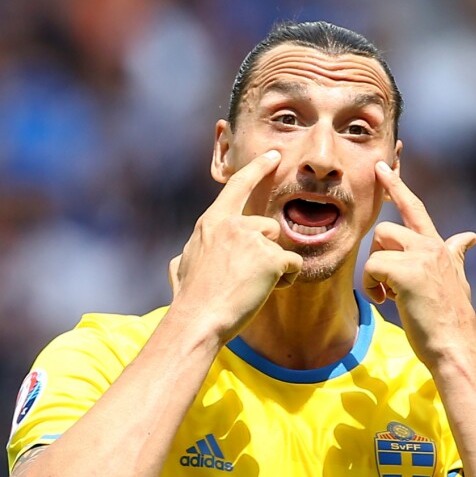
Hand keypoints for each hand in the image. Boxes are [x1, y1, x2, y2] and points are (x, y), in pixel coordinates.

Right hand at [169, 150, 302, 342]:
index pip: (238, 185)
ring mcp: (252, 238)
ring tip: (251, 287)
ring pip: (280, 247)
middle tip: (244, 276)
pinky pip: (292, 265)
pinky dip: (285, 280)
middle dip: (265, 250)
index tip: (274, 156)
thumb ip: (193, 251)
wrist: (197, 320)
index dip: (258, 168)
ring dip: (274, 267)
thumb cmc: (189, 298)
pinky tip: (264, 292)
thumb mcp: (181, 265)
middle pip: (268, 227)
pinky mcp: (271, 258)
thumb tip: (182, 257)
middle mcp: (233, 223)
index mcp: (212, 222)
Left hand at [363, 161, 475, 366]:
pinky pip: (372, 267)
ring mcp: (421, 256)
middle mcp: (431, 245)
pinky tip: (386, 301)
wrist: (455, 346)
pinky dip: (371, 287)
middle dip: (379, 256)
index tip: (382, 165)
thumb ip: (456, 254)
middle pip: (385, 230)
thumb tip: (470, 236)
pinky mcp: (408, 271)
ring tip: (390, 294)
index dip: (397, 186)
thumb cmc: (448, 317)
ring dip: (375, 273)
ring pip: (377, 246)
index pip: (415, 207)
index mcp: (437, 246)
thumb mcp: (455, 280)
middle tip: (389, 283)